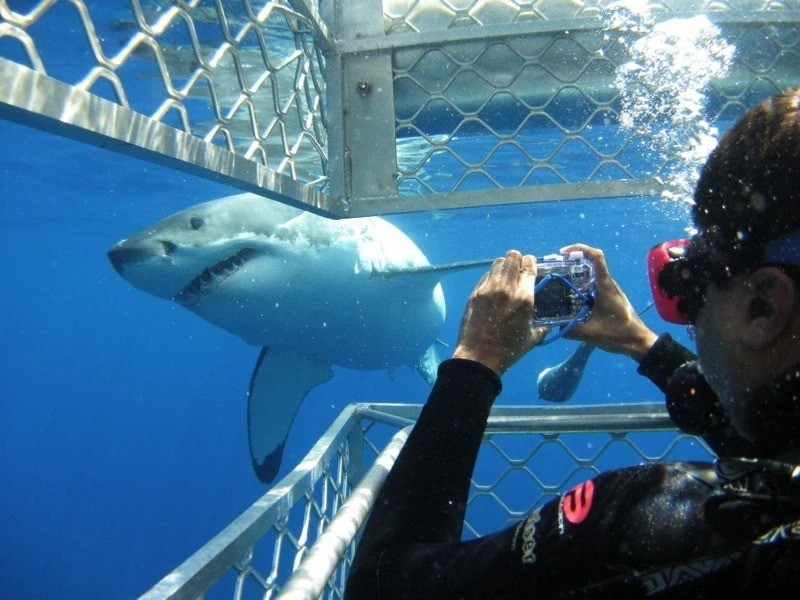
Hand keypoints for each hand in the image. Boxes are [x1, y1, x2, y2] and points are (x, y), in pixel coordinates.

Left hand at [453, 250, 548, 375]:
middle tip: (518, 266)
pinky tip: (494, 285)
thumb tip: (547, 326)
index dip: (531, 262)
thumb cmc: (508, 350)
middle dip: (517, 259)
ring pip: (497, 263)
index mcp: (524, 298)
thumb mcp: (530, 339)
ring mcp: (489, 289)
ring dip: (504, 265)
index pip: (529, 267)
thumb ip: (541, 329)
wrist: (479, 356)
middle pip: (512, 258)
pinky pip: (486, 276)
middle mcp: (507, 289)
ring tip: (506, 273)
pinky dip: (492, 276)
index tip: (530, 263)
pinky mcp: (475, 293)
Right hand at [560, 243, 657, 361]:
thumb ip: (570, 330)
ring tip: (559, 281)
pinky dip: (581, 286)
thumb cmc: (618, 334)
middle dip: (572, 262)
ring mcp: (610, 291)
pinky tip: (571, 297)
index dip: (579, 248)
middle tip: (555, 269)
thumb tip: (554, 326)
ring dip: (576, 274)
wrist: (639, 342)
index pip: (596, 257)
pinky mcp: (610, 298)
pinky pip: (593, 285)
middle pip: (590, 263)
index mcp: (605, 286)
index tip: (563, 253)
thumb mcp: (590, 334)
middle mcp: (608, 284)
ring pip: (591, 275)